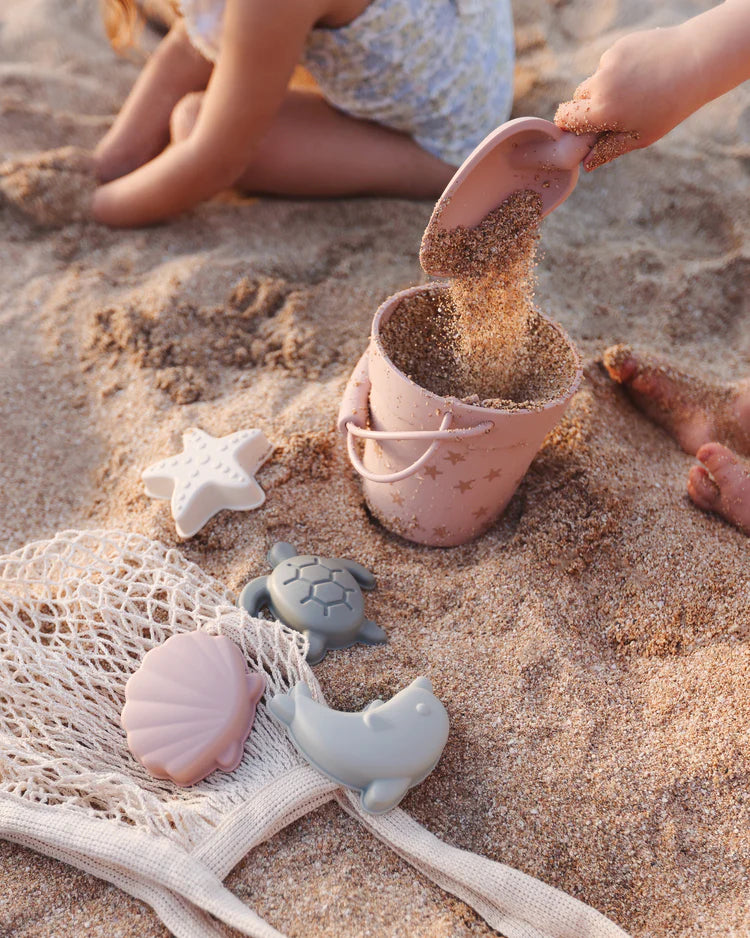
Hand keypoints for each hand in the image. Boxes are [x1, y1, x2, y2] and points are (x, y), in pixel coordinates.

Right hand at [555, 25, 701, 169]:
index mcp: (602, 112)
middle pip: (578, 98)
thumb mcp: (641, 136)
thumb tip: (586, 164)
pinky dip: (618, 70)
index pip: (565, 117)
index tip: (580, 127)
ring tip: (635, 91)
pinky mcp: (618, 46)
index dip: (569, 124)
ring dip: (605, 87)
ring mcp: (608, 63)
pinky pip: (609, 63)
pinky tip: (641, 73)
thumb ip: (608, 150)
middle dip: (589, 106)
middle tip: (616, 111)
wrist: (697, 62)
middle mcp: (600, 85)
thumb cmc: (670, 107)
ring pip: (595, 80)